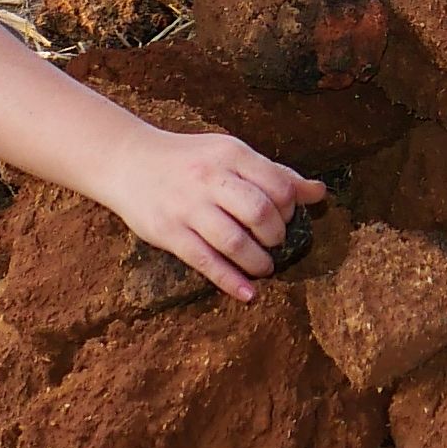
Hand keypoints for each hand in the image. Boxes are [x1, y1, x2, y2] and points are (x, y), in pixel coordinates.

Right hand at [95, 122, 315, 299]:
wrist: (128, 161)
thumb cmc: (189, 160)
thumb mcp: (230, 155)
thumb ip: (273, 174)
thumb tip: (318, 193)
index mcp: (231, 154)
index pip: (277, 184)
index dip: (291, 208)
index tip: (287, 219)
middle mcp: (209, 178)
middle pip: (259, 212)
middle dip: (276, 235)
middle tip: (276, 243)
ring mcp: (187, 207)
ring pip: (234, 241)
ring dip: (257, 261)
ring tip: (264, 267)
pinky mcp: (168, 232)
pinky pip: (205, 262)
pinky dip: (230, 281)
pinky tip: (248, 293)